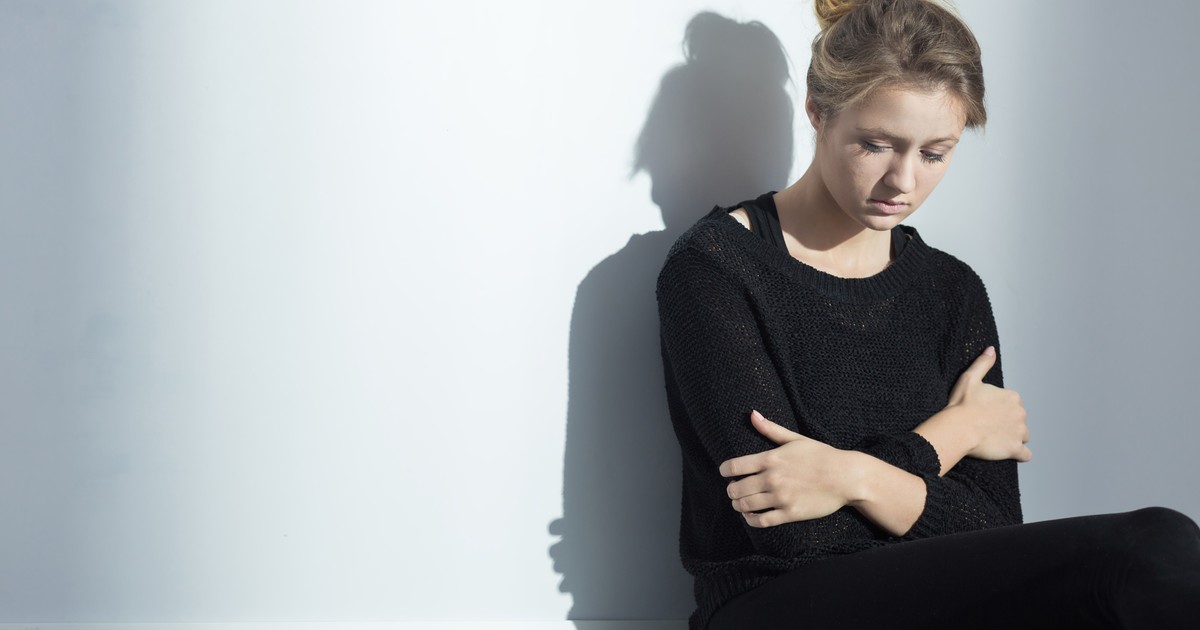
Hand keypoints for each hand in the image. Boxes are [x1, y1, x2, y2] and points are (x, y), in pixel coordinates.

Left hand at [719, 411, 854, 527]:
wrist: (845, 477)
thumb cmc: (821, 455)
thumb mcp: (795, 438)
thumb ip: (771, 429)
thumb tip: (753, 414)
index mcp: (770, 459)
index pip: (733, 467)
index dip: (724, 471)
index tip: (725, 473)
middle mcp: (772, 479)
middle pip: (736, 489)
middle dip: (731, 491)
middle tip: (734, 490)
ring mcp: (780, 497)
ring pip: (745, 506)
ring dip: (738, 505)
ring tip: (741, 503)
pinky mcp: (790, 513)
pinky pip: (762, 521)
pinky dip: (751, 520)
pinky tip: (751, 516)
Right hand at [948, 346, 1031, 461]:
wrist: (958, 428)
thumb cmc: (961, 404)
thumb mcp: (970, 378)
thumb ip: (983, 363)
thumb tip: (991, 350)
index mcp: (1012, 397)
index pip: (1012, 404)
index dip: (999, 409)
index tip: (985, 412)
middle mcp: (1020, 413)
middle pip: (1018, 420)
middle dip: (1007, 423)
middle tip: (987, 426)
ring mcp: (1019, 432)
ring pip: (1022, 435)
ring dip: (1013, 437)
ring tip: (995, 440)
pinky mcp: (1015, 449)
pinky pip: (1025, 454)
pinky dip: (1020, 454)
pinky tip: (1009, 452)